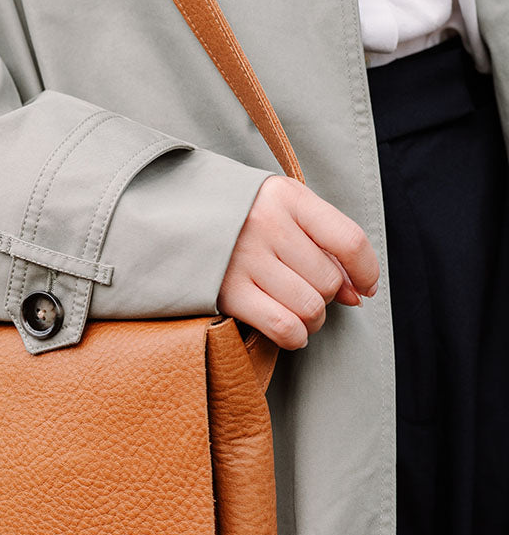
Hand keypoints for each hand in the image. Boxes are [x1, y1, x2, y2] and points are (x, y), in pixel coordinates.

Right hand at [217, 175, 379, 349]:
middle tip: (311, 295)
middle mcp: (267, 225)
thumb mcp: (278, 207)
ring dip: (312, 320)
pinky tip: (291, 332)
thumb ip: (320, 239)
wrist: (167, 217)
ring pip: (310, 306)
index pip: (349, 240)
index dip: (366, 272)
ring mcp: (245, 259)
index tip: (365, 289)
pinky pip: (282, 325)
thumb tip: (358, 293)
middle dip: (329, 297)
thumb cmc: (233, 216)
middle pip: (329, 280)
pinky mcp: (227, 291)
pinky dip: (295, 336)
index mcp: (286, 197)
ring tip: (300, 314)